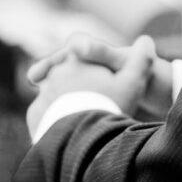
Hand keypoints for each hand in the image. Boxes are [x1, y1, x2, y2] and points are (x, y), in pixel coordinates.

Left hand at [28, 33, 173, 120]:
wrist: (83, 142)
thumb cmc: (111, 107)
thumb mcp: (133, 83)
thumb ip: (141, 59)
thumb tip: (147, 39)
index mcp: (76, 60)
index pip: (85, 55)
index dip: (97, 68)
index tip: (107, 83)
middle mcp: (54, 73)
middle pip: (70, 76)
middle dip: (81, 87)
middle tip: (98, 105)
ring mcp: (42, 94)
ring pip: (56, 95)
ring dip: (67, 103)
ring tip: (85, 121)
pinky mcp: (34, 115)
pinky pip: (45, 114)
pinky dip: (55, 119)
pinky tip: (70, 132)